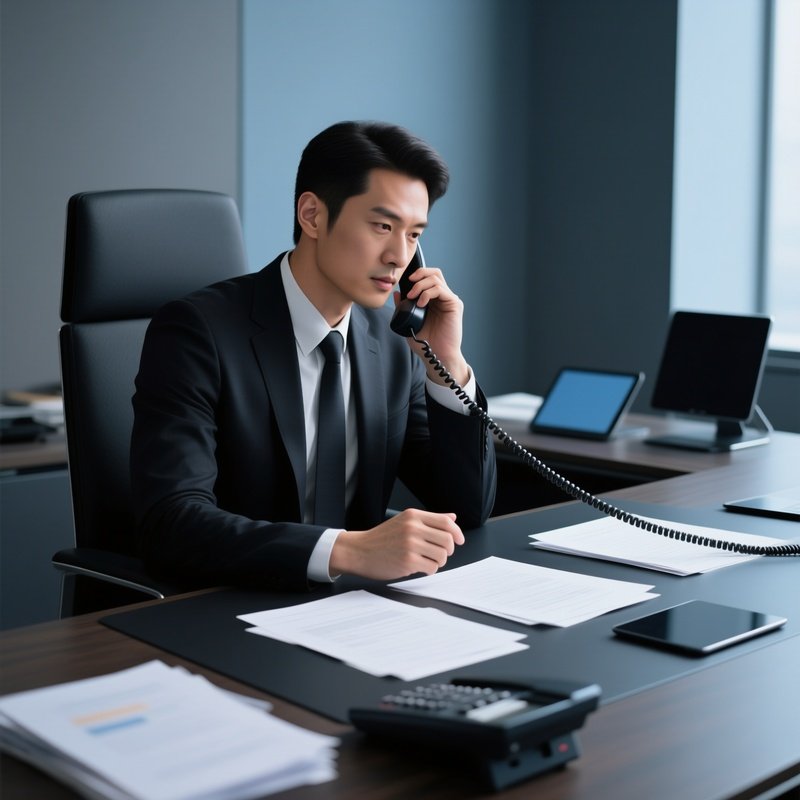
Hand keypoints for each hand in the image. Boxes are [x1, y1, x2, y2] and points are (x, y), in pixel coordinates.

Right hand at [330, 508, 464, 580]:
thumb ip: (429, 520)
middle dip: (448, 550)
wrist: (359, 551)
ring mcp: (410, 544)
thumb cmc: (381, 538)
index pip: (446, 522)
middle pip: (448, 540)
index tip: (459, 540)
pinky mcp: (408, 561)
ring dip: (438, 562)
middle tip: (441, 554)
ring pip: (442, 555)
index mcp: (413, 516)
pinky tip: (420, 567)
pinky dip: (429, 570)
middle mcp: (413, 528)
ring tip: (427, 561)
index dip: (457, 533)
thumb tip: (452, 518)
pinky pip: (432, 568)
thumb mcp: (404, 521)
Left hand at [394, 266, 469, 385]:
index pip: (428, 277)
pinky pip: (441, 290)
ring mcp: (449, 300)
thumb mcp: (409, 323)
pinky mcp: (454, 305)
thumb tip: (397, 293)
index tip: (406, 281)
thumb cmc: (426, 343)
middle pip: (434, 273)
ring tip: (413, 298)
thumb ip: (403, 308)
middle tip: (409, 286)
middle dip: (420, 274)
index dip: (417, 274)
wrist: (437, 356)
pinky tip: (421, 304)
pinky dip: (428, 293)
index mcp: (433, 300)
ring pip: (436, 279)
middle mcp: (443, 298)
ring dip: (421, 285)